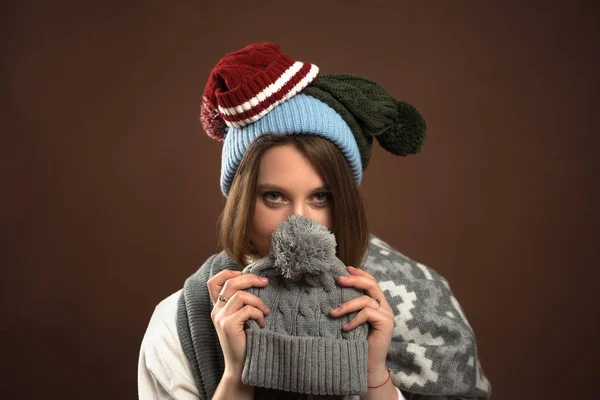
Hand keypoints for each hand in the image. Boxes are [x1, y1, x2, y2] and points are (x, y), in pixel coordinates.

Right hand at [207, 270, 269, 377]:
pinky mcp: (228, 325)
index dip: (228, 273)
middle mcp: (216, 311)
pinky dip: (258, 314)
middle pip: (230, 283)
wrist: (241, 366)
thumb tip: (257, 282)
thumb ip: (241, 304)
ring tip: (265, 313)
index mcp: (218, 307)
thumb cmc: (245, 342)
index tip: (244, 274)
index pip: (214, 282)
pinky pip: (247, 310)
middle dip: (250, 279)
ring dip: (258, 302)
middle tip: (265, 282)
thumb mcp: (240, 319)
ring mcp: (220, 318)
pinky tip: (261, 324)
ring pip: (241, 295)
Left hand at [329, 266, 393, 380]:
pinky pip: (367, 314)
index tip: (346, 268)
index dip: (359, 273)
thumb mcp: (353, 320)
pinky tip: (344, 328)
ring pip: (365, 300)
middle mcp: (384, 307)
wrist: (368, 366)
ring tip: (332, 313)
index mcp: (377, 303)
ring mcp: (387, 315)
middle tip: (338, 279)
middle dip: (354, 280)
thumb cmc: (357, 343)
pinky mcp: (386, 324)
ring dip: (346, 305)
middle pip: (371, 284)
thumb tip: (334, 290)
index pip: (371, 282)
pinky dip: (353, 320)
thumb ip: (351, 307)